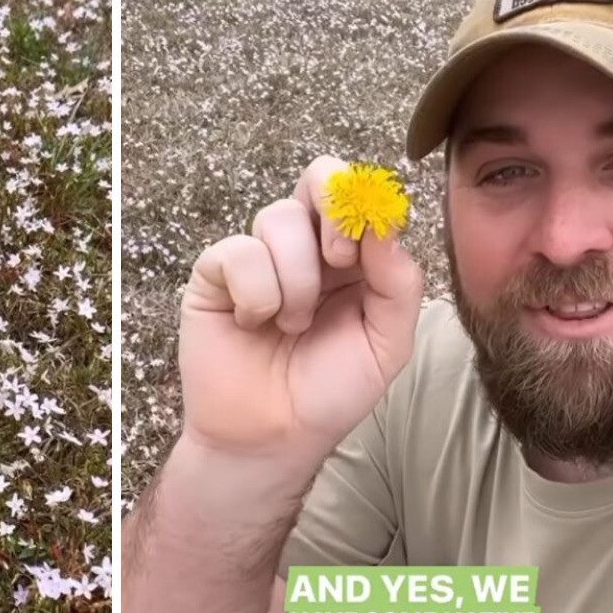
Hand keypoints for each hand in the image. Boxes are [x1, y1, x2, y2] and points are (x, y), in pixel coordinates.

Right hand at [177, 155, 424, 462]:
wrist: (272, 437)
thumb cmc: (329, 391)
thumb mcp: (387, 343)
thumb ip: (398, 282)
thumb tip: (384, 224)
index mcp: (352, 258)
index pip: (361, 196)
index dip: (366, 205)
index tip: (365, 251)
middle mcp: (305, 248)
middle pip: (319, 176)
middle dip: (334, 210)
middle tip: (338, 261)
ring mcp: (257, 257)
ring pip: (279, 218)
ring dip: (296, 280)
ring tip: (293, 324)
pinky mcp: (214, 274)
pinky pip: (237, 252)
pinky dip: (256, 293)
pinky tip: (255, 323)